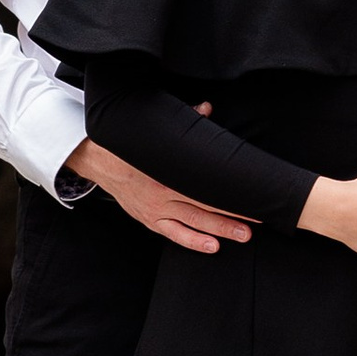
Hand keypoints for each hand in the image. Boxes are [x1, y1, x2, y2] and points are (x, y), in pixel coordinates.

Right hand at [68, 137, 252, 254]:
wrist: (101, 162)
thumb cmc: (132, 149)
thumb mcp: (156, 132)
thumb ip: (185, 121)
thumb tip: (206, 109)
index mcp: (170, 170)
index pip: (208, 183)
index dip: (232, 190)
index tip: (253, 194)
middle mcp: (165, 192)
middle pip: (205, 205)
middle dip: (232, 214)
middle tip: (255, 222)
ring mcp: (157, 209)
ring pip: (193, 222)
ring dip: (219, 230)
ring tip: (242, 235)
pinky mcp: (150, 220)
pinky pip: (174, 234)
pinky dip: (193, 241)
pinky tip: (211, 246)